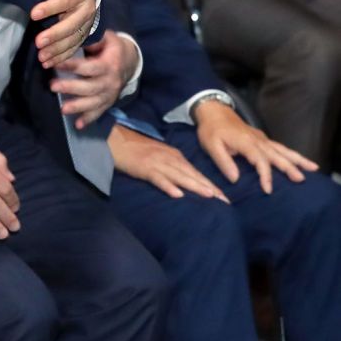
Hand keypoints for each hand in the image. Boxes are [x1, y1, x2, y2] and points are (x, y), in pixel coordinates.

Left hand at [27, 0, 96, 68]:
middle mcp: (86, 8)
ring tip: (41, 57)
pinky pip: (74, 47)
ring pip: (73, 39)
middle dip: (55, 35)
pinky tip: (48, 63)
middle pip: (71, 24)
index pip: (65, 0)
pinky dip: (62, 57)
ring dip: (57, 50)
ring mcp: (86, 23)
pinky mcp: (83, 32)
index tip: (33, 14)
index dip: (49, 8)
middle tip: (38, 42)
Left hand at [51, 31, 137, 127]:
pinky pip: (99, 112)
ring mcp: (111, 94)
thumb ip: (93, 38)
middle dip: (71, 87)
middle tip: (52, 85)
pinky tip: (78, 125)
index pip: (90, 67)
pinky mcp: (109, 102)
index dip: (73, 66)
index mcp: (110, 64)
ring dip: (78, 106)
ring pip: (94, 102)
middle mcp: (111, 81)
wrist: (130, 61)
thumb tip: (74, 37)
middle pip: (90, 87)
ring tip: (63, 108)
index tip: (56, 63)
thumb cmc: (112, 47)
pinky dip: (89, 119)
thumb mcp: (107, 37)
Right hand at [108, 124, 228, 201]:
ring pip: (179, 176)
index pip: (195, 172)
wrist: (115, 139)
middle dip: (209, 187)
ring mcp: (157, 162)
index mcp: (173, 155)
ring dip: (194, 185)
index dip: (209, 184)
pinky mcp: (144, 168)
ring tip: (209, 196)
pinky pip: (158, 178)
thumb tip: (185, 181)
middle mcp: (169, 158)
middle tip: (224, 201)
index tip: (224, 197)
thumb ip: (171, 166)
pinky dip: (168, 186)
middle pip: (192, 174)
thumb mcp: (158, 155)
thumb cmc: (135, 149)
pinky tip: (177, 194)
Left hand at [194, 101, 317, 193]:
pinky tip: (298, 160)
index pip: (260, 160)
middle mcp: (257, 139)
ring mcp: (260, 138)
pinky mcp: (260, 138)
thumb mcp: (211, 145)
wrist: (213, 110)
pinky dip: (290, 153)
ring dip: (297, 158)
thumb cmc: (210, 129)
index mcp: (245, 142)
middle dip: (290, 167)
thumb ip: (223, 162)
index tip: (268, 189)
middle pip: (277, 154)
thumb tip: (236, 179)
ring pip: (282, 149)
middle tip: (301, 179)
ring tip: (313, 167)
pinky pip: (279, 146)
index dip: (265, 175)